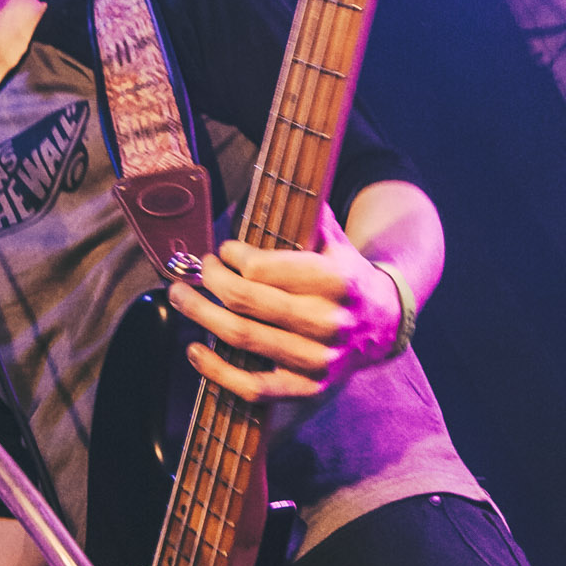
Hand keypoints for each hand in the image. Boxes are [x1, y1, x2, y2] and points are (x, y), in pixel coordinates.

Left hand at [167, 205, 403, 403]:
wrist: (386, 326)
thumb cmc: (348, 276)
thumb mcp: (337, 242)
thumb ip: (310, 215)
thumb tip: (282, 177)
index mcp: (336, 280)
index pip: (263, 268)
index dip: (233, 258)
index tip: (224, 251)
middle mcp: (328, 321)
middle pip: (247, 301)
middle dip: (210, 281)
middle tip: (195, 270)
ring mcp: (317, 360)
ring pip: (244, 338)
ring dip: (202, 316)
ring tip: (179, 297)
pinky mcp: (307, 388)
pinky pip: (253, 387)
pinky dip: (217, 371)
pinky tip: (194, 349)